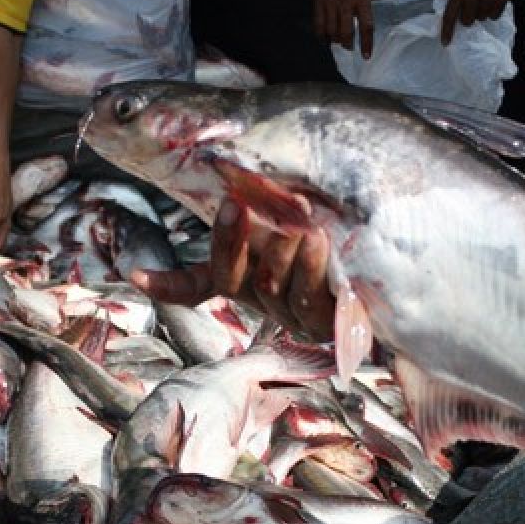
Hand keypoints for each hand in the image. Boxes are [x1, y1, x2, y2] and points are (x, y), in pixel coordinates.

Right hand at [131, 201, 336, 340]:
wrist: (388, 233)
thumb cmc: (325, 215)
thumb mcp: (279, 207)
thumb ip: (242, 207)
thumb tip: (165, 228)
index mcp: (246, 275)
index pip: (201, 284)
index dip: (168, 285)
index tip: (135, 275)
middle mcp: (265, 296)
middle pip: (236, 279)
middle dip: (235, 241)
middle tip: (240, 202)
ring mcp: (296, 311)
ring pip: (273, 289)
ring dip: (284, 252)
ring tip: (300, 219)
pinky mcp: (330, 321)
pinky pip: (311, 301)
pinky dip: (312, 268)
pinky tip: (316, 239)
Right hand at [313, 0, 375, 58]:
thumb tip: (363, 13)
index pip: (366, 27)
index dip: (367, 44)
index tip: (366, 56)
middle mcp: (346, 3)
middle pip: (346, 34)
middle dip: (348, 45)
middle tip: (350, 48)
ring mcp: (330, 3)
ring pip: (331, 32)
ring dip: (335, 41)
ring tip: (338, 43)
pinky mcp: (318, 1)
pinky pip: (318, 24)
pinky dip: (321, 35)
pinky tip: (324, 38)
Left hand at [441, 0, 524, 45]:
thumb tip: (449, 8)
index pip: (450, 15)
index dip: (447, 31)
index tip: (446, 42)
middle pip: (468, 21)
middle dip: (469, 16)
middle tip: (473, 5)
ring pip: (482, 18)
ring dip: (482, 12)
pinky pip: (495, 15)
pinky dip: (493, 10)